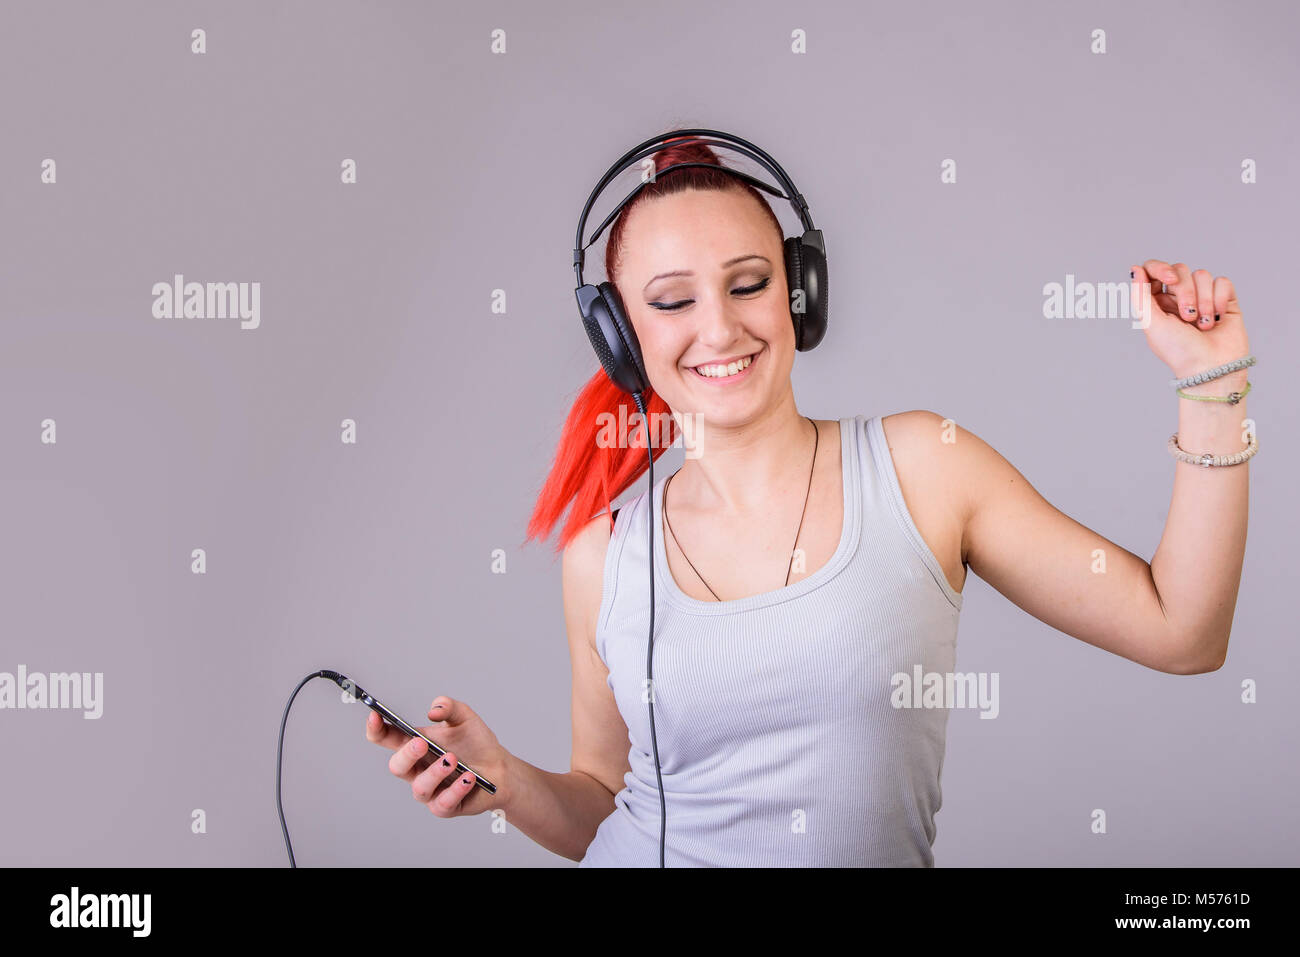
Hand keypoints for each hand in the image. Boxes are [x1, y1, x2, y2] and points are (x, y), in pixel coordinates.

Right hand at [365, 696, 510, 816]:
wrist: (500, 767)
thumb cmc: (475, 743)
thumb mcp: (464, 717)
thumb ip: (449, 706)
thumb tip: (433, 711)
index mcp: (414, 745)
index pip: (386, 738)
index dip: (376, 729)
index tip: (375, 716)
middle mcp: (417, 770)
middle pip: (397, 767)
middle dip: (407, 755)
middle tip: (422, 743)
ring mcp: (430, 790)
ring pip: (419, 788)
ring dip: (435, 773)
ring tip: (452, 759)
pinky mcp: (445, 807)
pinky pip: (444, 804)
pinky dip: (456, 789)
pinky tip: (468, 777)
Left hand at [1131, 260, 1250, 378]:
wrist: (1211, 368)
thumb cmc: (1179, 351)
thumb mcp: (1152, 324)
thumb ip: (1140, 296)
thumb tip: (1134, 269)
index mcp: (1157, 303)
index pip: (1154, 270)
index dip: (1161, 268)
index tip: (1170, 279)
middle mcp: (1178, 298)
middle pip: (1180, 271)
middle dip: (1185, 292)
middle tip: (1188, 317)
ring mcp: (1202, 298)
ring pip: (1202, 275)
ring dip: (1204, 301)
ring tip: (1203, 325)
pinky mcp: (1225, 301)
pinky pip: (1222, 282)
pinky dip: (1220, 299)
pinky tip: (1218, 318)